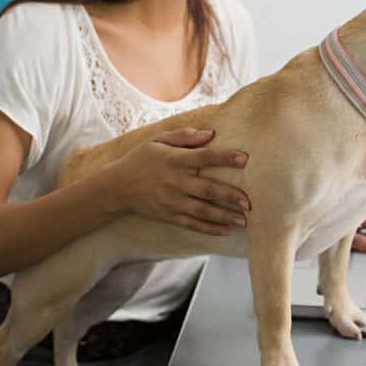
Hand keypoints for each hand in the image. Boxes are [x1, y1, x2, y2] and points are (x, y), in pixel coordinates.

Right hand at [104, 127, 250, 235]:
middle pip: (208, 189)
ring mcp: (172, 201)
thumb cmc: (141, 159)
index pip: (204, 158)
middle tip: (249, 202)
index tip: (244, 159)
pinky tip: (225, 231)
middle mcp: (175, 182)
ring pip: (203, 211)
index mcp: (174, 160)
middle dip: (230, 196)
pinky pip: (192, 224)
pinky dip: (209, 229)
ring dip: (224, 217)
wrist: (116, 187)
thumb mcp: (158, 140)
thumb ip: (184, 136)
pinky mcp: (168, 216)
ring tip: (244, 221)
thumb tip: (210, 134)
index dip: (225, 158)